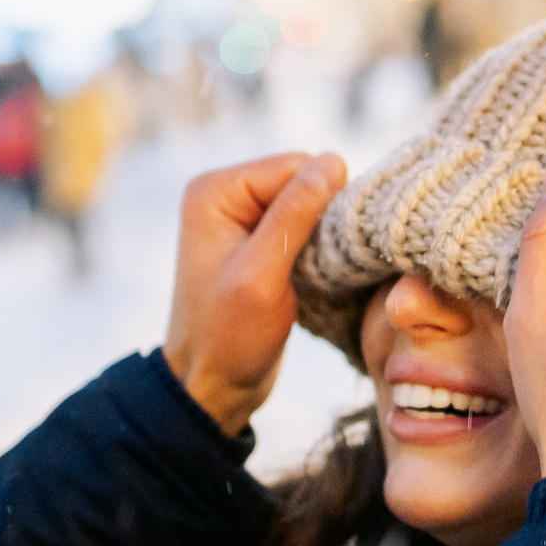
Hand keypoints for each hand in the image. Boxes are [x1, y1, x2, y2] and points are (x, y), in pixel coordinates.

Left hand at [163, 151, 348, 434]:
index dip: (321, 202)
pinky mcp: (261, 243)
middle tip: (315, 268)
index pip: (294, 166)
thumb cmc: (228, 337)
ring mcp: (244, 219)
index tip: (323, 251)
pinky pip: (306, 229)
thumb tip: (333, 160)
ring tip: (312, 276)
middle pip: (304, 182)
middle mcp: (226, 196)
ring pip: (311, 207)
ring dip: (324, 238)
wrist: (213, 385)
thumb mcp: (261, 275)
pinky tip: (312, 279)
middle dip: (322, 220)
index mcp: (215, 191)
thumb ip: (294, 216)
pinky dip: (318, 251)